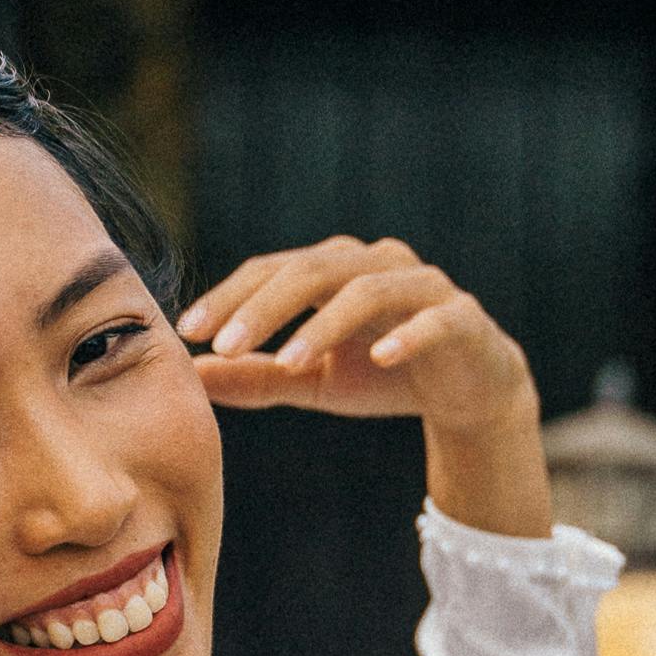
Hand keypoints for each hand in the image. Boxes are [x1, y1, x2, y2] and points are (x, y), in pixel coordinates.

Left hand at [176, 237, 550, 536]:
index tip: (189, 329)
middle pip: (312, 271)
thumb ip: (259, 375)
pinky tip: (381, 359)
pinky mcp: (462, 317)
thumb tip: (193, 373)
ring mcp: (422, 286)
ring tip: (287, 360)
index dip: (230, 295)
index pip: (273, 270)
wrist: (466, 392)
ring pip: (366, 291)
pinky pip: (433, 320)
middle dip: (264, 307)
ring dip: (323, 325)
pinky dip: (407, 335)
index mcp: (334, 271)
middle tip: (225, 343)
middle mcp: (375, 264)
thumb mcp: (313, 381)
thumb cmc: (383, 377)